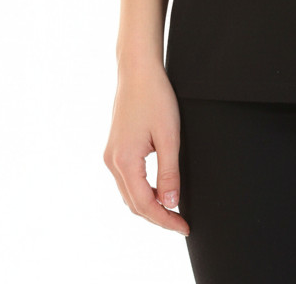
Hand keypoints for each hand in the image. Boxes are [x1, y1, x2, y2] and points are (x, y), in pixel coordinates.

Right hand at [103, 63, 189, 236]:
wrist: (137, 70)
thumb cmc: (155, 96)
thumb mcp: (169, 136)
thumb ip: (169, 172)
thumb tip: (171, 204)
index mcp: (124, 161)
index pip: (145, 204)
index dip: (165, 219)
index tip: (184, 226)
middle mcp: (112, 161)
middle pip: (134, 204)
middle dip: (157, 216)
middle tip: (181, 222)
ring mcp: (111, 155)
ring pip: (129, 193)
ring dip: (149, 205)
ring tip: (173, 209)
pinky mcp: (115, 148)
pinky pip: (127, 180)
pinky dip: (143, 190)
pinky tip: (159, 188)